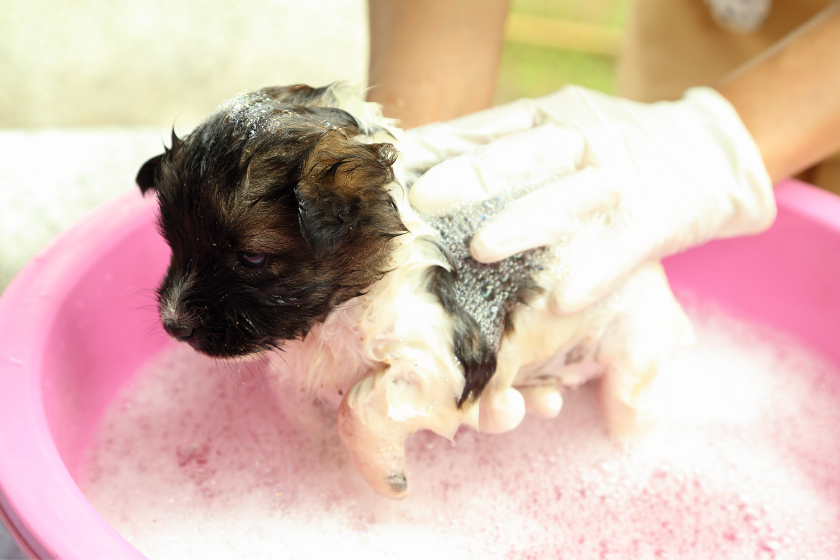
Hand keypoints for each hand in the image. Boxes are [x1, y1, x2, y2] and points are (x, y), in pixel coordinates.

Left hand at [401, 85, 775, 313]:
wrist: (710, 149)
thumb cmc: (614, 148)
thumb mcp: (558, 129)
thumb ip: (504, 147)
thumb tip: (426, 172)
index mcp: (546, 116)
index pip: (481, 130)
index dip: (436, 151)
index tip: (394, 172)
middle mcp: (578, 137)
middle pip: (514, 157)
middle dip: (465, 180)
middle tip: (418, 203)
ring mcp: (617, 176)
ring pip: (563, 199)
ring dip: (521, 225)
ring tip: (480, 249)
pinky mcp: (656, 215)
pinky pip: (620, 247)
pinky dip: (593, 272)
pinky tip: (562, 300)